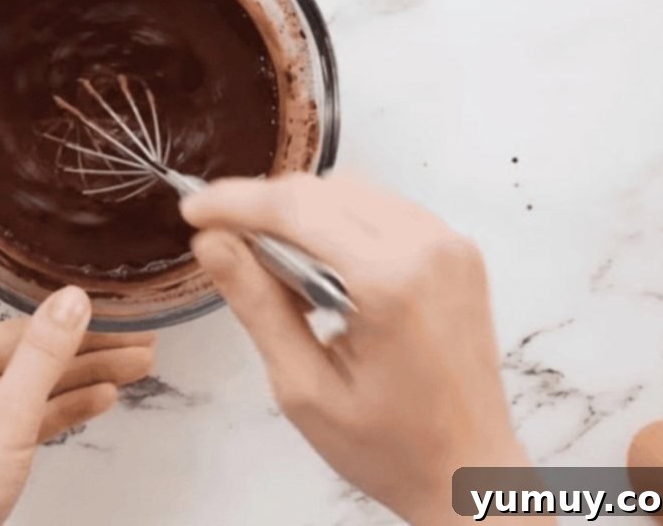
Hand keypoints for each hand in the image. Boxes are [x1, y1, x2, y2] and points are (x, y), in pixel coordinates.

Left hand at [0, 161, 155, 525]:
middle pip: (11, 329)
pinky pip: (30, 404)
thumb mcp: (0, 423)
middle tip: (130, 321)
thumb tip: (73, 299)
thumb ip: (42, 360)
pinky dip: (66, 401)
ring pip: (30, 369)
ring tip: (142, 359)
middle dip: (73, 327)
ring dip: (83, 368)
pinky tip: (107, 397)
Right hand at [181, 171, 539, 525]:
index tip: (192, 209)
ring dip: (301, 214)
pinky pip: (382, 208)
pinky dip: (339, 223)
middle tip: (224, 243)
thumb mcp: (303, 387)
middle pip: (320, 191)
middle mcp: (426, 247)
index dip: (234, 202)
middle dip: (263, 207)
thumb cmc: (390, 447)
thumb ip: (256, 304)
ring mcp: (448, 243)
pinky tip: (322, 269)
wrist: (470, 470)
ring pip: (350, 192)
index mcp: (390, 282)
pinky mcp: (456, 249)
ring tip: (275, 268)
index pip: (294, 209)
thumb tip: (212, 242)